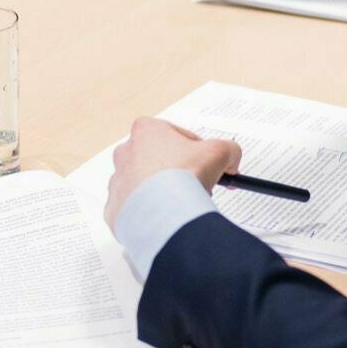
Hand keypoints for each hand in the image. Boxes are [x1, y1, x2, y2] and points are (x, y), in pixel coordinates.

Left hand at [105, 118, 241, 229]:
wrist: (164, 213)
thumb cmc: (184, 177)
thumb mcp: (220, 153)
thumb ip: (229, 150)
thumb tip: (232, 159)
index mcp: (146, 131)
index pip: (174, 135)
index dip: (195, 149)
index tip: (205, 163)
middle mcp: (126, 152)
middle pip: (158, 159)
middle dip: (177, 171)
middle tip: (196, 185)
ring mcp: (118, 180)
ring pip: (145, 184)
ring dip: (162, 191)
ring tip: (182, 204)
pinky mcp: (115, 207)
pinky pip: (135, 207)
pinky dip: (150, 211)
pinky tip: (166, 216)